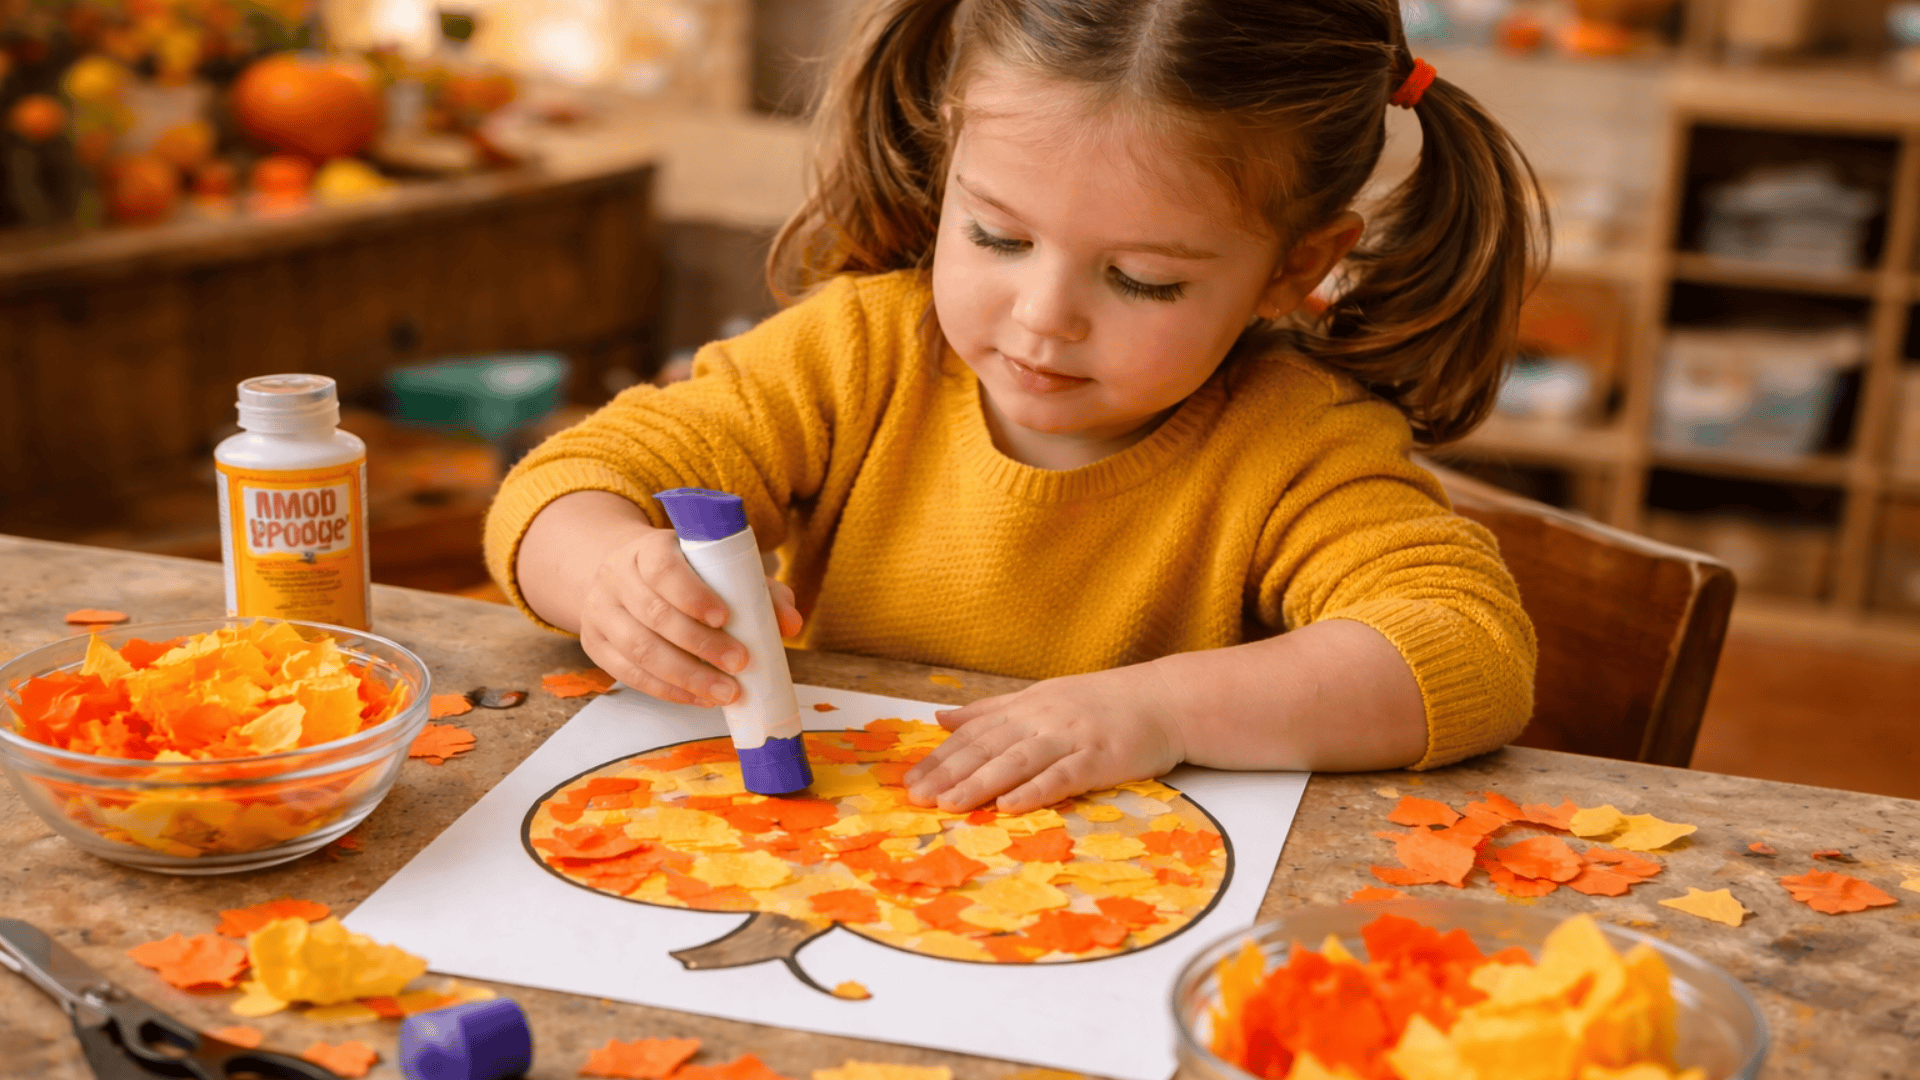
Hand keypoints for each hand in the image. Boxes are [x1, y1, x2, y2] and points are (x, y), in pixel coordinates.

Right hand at [578, 527, 802, 708]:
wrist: (626, 576)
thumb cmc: (686, 573)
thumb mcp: (719, 569)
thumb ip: (759, 590)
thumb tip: (791, 624)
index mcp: (648, 549)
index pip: (663, 569)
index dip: (692, 594)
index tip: (725, 617)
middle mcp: (616, 576)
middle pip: (654, 615)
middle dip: (701, 645)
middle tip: (740, 664)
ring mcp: (600, 611)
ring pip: (639, 650)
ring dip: (686, 677)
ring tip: (725, 692)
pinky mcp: (595, 644)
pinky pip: (628, 674)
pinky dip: (667, 690)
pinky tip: (699, 698)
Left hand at [902, 664, 1187, 812]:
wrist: (1166, 700)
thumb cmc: (1102, 703)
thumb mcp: (1041, 697)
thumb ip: (990, 710)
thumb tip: (940, 717)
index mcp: (1026, 706)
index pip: (973, 733)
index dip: (939, 756)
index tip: (908, 779)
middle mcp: (1042, 719)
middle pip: (988, 747)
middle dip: (949, 772)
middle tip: (916, 797)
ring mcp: (1071, 737)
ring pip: (1017, 760)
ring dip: (980, 782)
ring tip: (949, 804)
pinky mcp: (1100, 757)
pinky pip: (1063, 775)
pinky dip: (1035, 789)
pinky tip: (1011, 804)